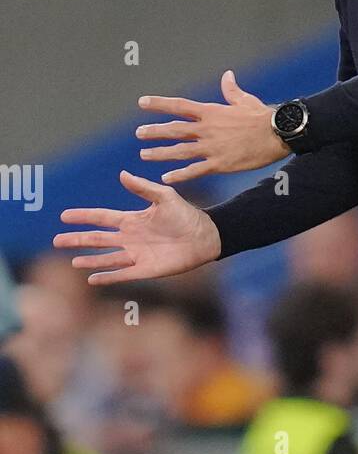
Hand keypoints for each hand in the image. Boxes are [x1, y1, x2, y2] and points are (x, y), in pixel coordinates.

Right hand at [53, 171, 221, 284]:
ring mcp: (137, 255)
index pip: (101, 217)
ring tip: (73, 262)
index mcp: (132, 219)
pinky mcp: (147, 270)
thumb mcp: (164, 197)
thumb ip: (142, 188)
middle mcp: (131, 238)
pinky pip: (123, 274)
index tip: (64, 216)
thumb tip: (122, 174)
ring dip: (90, 260)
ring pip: (107, 258)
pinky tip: (93, 279)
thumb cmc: (186, 215)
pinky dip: (108, 277)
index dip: (83, 217)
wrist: (205, 236)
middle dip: (78, 240)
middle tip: (57, 241)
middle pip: (98, 239)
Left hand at [135, 70, 285, 182]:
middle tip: (139, 134)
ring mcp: (211, 147)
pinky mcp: (219, 164)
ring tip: (145, 155)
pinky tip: (166, 178)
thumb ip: (230, 90)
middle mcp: (206, 129)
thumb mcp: (244, 100)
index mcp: (211, 112)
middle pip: (174, 130)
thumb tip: (227, 76)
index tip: (142, 103)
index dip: (159, 104)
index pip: (179, 106)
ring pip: (179, 151)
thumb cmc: (262, 116)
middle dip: (154, 131)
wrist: (276, 133)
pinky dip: (179, 175)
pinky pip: (195, 170)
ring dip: (160, 153)